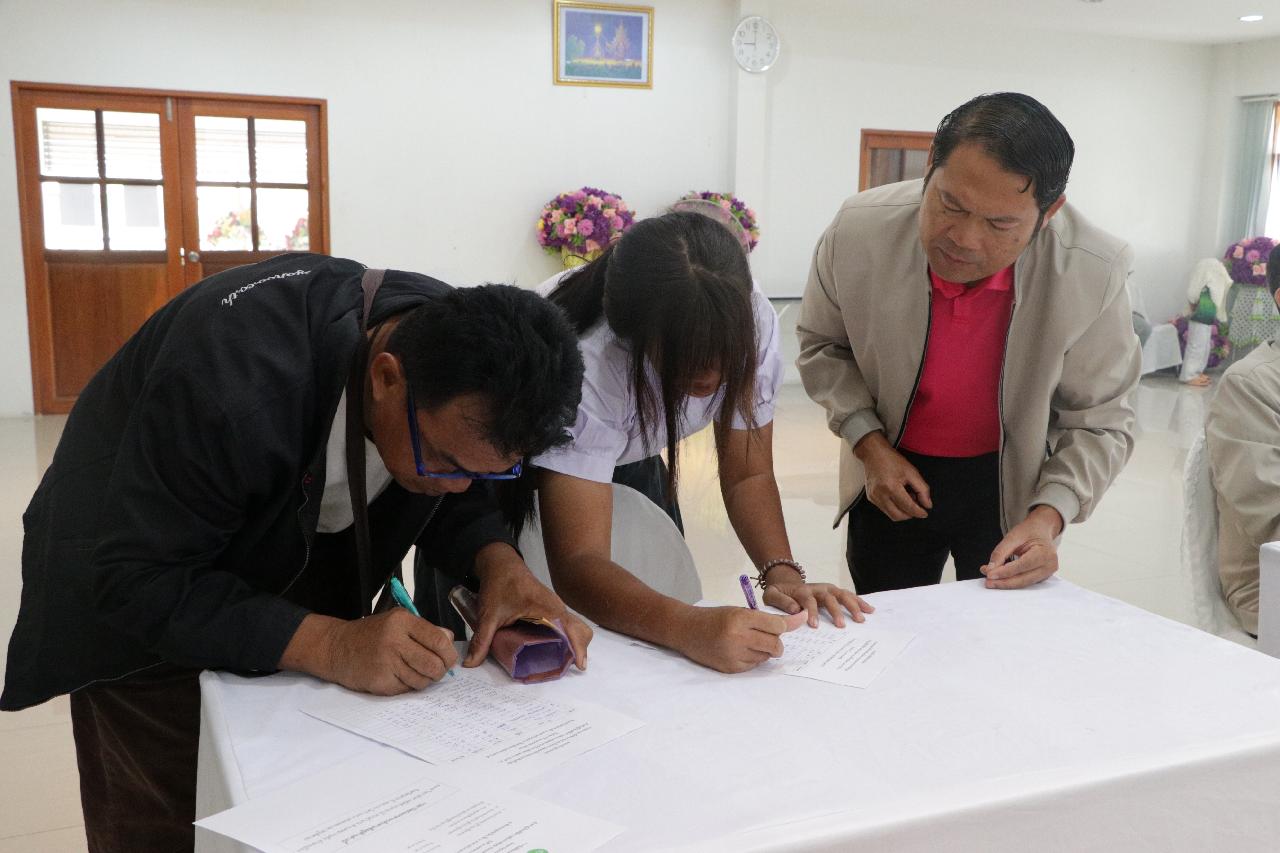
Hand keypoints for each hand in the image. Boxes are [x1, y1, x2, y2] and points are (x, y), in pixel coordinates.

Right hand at [280, 610, 457, 695]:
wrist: (337, 648)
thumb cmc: (372, 634)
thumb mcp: (398, 622)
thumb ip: (425, 630)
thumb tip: (449, 640)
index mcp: (403, 621)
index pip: (439, 641)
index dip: (449, 654)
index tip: (449, 659)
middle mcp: (394, 640)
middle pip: (434, 664)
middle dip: (440, 671)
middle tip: (436, 671)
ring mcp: (386, 662)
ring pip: (422, 680)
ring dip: (423, 680)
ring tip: (414, 672)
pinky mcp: (379, 681)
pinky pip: (406, 689)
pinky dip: (406, 686)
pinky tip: (397, 676)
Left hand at [466, 544, 592, 669]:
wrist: (500, 563)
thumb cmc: (500, 583)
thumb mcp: (489, 614)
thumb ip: (482, 639)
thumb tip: (471, 662)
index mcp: (549, 608)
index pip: (573, 629)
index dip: (579, 648)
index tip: (579, 666)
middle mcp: (557, 609)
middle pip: (580, 631)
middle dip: (577, 651)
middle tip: (561, 669)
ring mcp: (555, 609)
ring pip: (574, 630)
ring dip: (571, 647)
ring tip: (555, 665)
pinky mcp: (551, 611)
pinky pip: (566, 627)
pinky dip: (565, 640)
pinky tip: (551, 652)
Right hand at [673, 606, 806, 673]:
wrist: (687, 630)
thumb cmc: (715, 617)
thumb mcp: (739, 611)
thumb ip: (766, 619)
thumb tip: (798, 621)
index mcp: (740, 618)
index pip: (777, 626)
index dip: (784, 626)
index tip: (788, 624)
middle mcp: (738, 637)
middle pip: (775, 644)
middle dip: (775, 640)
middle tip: (765, 635)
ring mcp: (733, 654)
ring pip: (766, 656)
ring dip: (763, 650)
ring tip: (748, 642)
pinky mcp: (730, 668)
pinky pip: (754, 666)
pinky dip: (752, 658)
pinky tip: (739, 650)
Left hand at [761, 566, 873, 627]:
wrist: (786, 583)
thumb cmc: (779, 593)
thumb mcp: (771, 595)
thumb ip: (781, 601)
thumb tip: (794, 610)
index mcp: (802, 591)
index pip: (808, 600)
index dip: (812, 612)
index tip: (814, 625)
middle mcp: (818, 588)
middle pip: (829, 597)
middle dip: (835, 611)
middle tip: (841, 625)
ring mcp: (828, 589)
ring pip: (842, 595)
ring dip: (852, 606)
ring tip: (861, 619)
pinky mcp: (834, 592)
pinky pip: (849, 595)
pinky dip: (859, 601)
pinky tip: (870, 609)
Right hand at [854, 431, 931, 520]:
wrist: (873, 453)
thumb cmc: (891, 460)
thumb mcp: (912, 472)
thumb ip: (922, 489)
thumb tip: (927, 504)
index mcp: (891, 487)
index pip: (908, 507)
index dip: (919, 512)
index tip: (924, 513)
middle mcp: (880, 494)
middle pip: (899, 516)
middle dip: (910, 514)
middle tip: (916, 504)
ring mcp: (874, 497)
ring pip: (892, 515)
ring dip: (902, 511)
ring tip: (906, 498)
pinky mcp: (871, 498)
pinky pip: (885, 510)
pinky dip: (895, 507)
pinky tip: (898, 496)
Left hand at [981, 506, 1063, 588]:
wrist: (1041, 530)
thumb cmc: (1029, 531)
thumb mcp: (1012, 537)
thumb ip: (1000, 553)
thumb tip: (990, 569)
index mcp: (1045, 553)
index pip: (1022, 566)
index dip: (1004, 572)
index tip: (989, 574)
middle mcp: (1049, 565)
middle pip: (1023, 579)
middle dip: (1003, 582)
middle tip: (988, 582)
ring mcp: (1048, 573)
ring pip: (1024, 583)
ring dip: (1006, 584)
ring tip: (991, 582)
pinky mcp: (1042, 577)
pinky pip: (1025, 582)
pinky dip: (1012, 582)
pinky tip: (1001, 580)